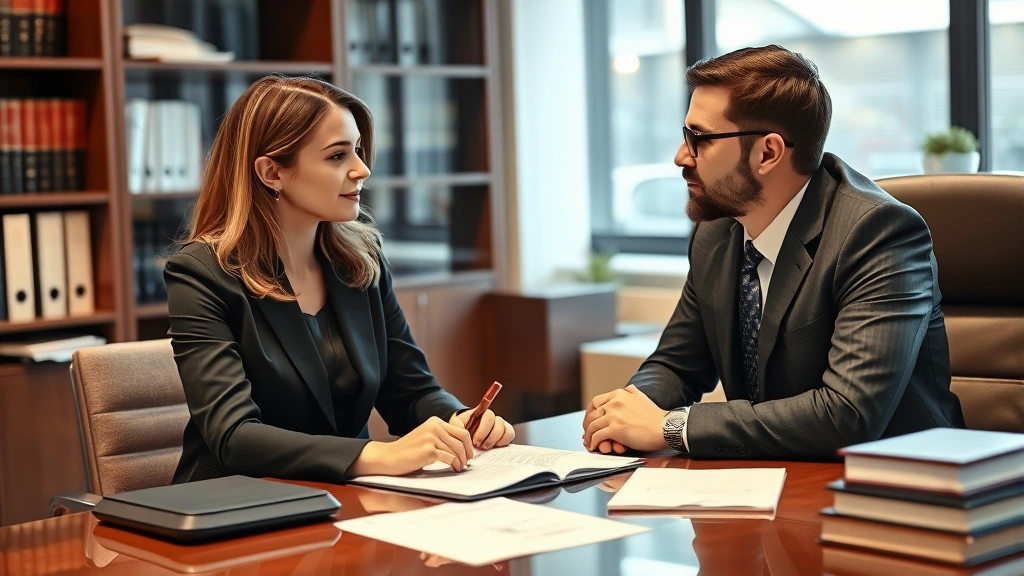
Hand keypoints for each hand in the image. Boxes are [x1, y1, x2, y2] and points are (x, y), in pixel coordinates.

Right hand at [350, 416, 474, 475]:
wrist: (389, 457)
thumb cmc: (408, 451)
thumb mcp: (426, 437)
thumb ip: (442, 438)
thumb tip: (463, 448)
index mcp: (435, 421)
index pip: (461, 430)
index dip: (468, 444)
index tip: (468, 453)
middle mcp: (434, 426)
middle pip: (462, 438)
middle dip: (468, 452)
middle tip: (468, 462)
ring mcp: (431, 437)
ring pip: (457, 449)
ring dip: (461, 461)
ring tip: (459, 467)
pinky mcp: (429, 450)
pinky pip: (450, 458)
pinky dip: (455, 465)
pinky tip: (454, 469)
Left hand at [450, 409, 514, 449]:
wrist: (463, 435)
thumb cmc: (459, 429)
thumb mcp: (455, 426)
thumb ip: (457, 426)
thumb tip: (460, 429)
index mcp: (481, 414)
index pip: (489, 415)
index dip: (484, 429)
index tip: (475, 441)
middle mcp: (492, 419)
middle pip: (499, 423)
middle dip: (490, 437)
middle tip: (480, 446)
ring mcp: (499, 426)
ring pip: (506, 430)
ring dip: (496, 440)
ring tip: (486, 447)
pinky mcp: (503, 435)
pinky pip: (510, 436)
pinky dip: (504, 442)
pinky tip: (494, 447)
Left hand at [583, 385, 668, 452]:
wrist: (665, 427)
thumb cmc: (655, 416)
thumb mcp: (642, 396)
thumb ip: (631, 391)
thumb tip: (627, 388)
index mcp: (619, 395)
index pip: (595, 402)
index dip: (589, 412)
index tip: (590, 420)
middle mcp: (614, 403)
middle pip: (591, 415)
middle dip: (587, 425)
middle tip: (588, 433)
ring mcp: (614, 416)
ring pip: (592, 426)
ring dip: (589, 436)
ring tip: (590, 442)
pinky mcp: (616, 429)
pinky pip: (598, 436)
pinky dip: (594, 443)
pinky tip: (595, 447)